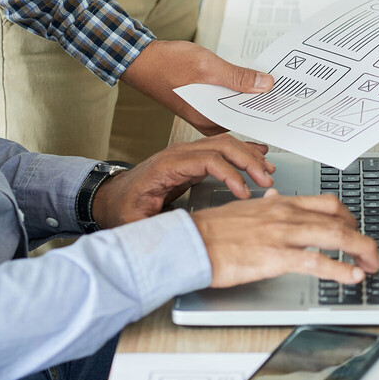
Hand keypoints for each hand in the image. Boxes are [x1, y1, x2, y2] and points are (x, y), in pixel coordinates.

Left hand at [91, 134, 274, 228]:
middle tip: (266, 178)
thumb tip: (177, 236)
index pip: (208, 160)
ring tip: (267, 169)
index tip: (245, 192)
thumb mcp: (134, 222)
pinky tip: (257, 153)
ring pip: (224, 143)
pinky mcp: (192, 158)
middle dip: (247, 161)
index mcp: (166, 167)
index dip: (231, 174)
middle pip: (221, 146)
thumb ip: (154, 227)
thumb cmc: (123, 208)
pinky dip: (241, 150)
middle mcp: (178, 154)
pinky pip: (221, 148)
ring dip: (248, 155)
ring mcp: (186, 153)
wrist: (111, 197)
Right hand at [121, 40, 274, 135]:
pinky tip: (251, 81)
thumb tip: (265, 84)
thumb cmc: (166, 64)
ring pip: (236, 106)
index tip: (286, 106)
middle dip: (263, 104)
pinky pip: (227, 98)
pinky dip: (239, 90)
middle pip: (244, 114)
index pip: (247, 121)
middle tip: (286, 95)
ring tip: (272, 86)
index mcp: (210, 120)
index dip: (267, 113)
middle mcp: (208, 120)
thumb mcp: (208, 67)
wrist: (139, 59)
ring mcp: (205, 111)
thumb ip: (238, 77)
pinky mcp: (203, 101)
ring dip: (251, 95)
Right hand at [191, 189, 378, 287]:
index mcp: (280, 203)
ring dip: (360, 251)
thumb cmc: (212, 231)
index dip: (350, 218)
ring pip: (336, 236)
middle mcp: (286, 214)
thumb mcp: (244, 210)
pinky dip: (340, 270)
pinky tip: (351, 277)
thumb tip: (276, 200)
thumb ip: (266, 207)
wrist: (190, 242)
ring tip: (371, 266)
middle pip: (339, 219)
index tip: (356, 231)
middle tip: (371, 254)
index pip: (327, 204)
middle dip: (362, 238)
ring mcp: (282, 234)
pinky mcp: (275, 257)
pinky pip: (317, 261)